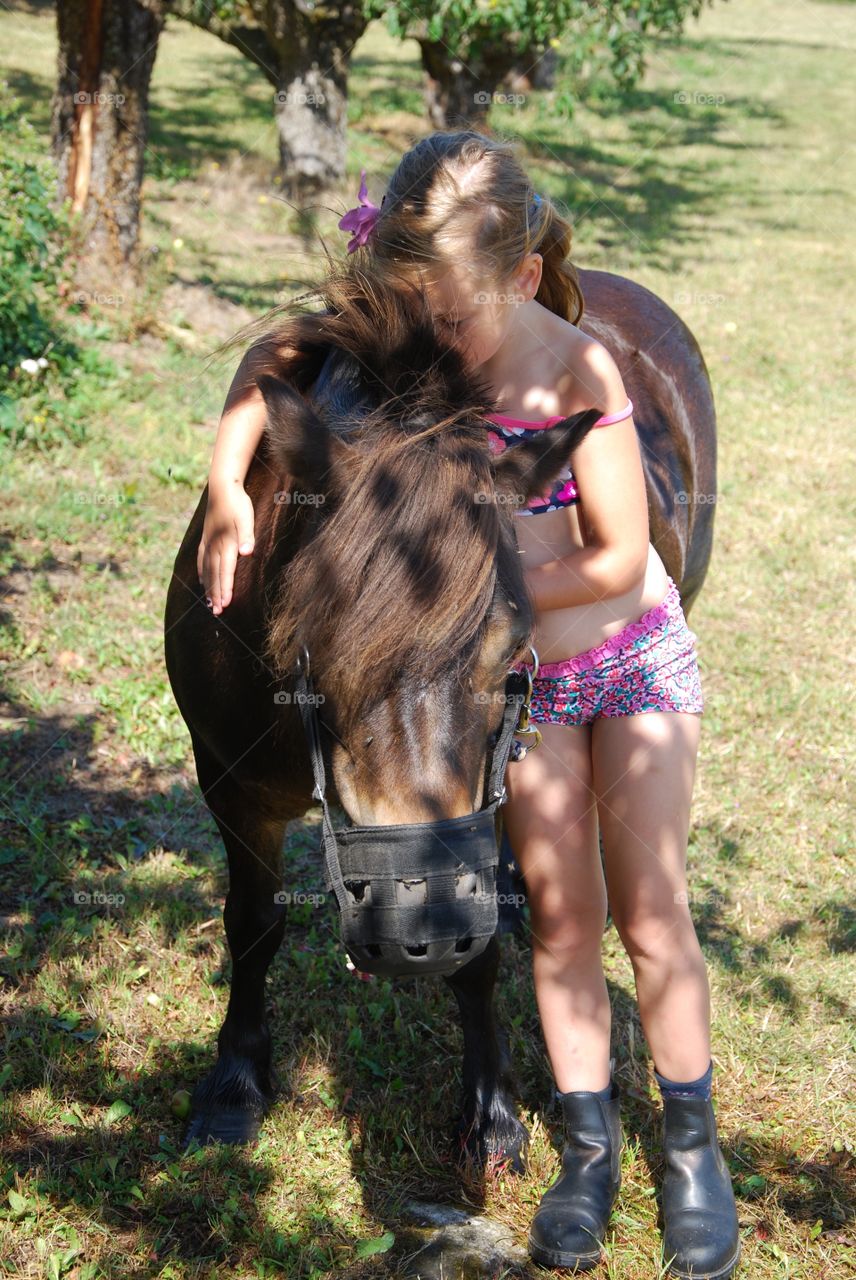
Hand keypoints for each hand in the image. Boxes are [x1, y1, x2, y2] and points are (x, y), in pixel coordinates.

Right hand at [197, 483, 254, 613]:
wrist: (222, 486)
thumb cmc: (237, 502)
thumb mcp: (246, 517)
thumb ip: (246, 535)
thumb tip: (246, 552)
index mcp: (225, 543)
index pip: (225, 571)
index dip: (225, 588)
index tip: (225, 604)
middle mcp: (214, 545)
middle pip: (215, 574)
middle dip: (216, 594)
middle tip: (217, 612)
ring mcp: (208, 542)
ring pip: (207, 570)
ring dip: (209, 587)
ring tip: (209, 603)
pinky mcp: (206, 538)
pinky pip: (201, 560)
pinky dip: (202, 573)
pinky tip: (201, 581)